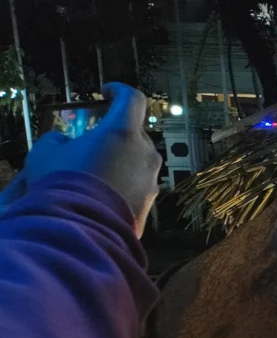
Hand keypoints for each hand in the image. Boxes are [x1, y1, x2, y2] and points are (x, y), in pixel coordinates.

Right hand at [0, 83, 159, 235]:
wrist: (82, 229)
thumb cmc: (63, 184)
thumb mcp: (46, 153)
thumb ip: (58, 140)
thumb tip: (64, 143)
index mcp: (122, 132)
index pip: (132, 99)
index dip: (119, 91)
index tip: (107, 92)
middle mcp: (145, 153)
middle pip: (135, 133)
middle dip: (115, 133)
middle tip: (93, 140)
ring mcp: (151, 179)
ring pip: (138, 160)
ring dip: (121, 160)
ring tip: (95, 171)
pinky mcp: (150, 202)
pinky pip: (138, 185)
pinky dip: (124, 183)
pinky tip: (103, 193)